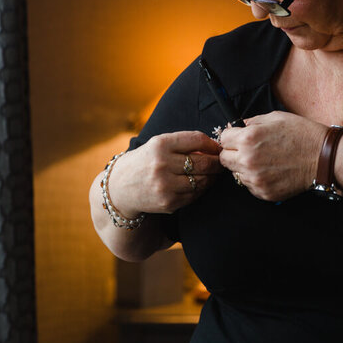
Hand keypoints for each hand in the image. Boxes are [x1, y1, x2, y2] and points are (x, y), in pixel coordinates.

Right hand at [106, 131, 222, 216]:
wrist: (120, 188)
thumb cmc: (144, 162)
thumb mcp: (158, 145)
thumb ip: (183, 144)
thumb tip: (214, 149)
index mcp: (160, 144)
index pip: (197, 140)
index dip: (213, 144)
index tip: (218, 148)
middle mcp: (162, 164)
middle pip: (203, 162)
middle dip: (217, 163)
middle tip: (222, 163)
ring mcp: (165, 185)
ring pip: (202, 181)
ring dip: (212, 177)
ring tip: (213, 174)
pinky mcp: (168, 202)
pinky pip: (195, 195)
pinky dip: (201, 189)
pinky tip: (200, 184)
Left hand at [218, 111, 327, 201]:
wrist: (324, 158)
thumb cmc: (301, 134)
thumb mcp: (274, 118)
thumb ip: (251, 122)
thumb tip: (235, 127)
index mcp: (248, 138)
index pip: (223, 139)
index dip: (232, 137)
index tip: (239, 138)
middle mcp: (248, 160)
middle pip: (224, 159)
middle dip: (233, 153)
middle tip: (249, 150)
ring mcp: (255, 179)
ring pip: (236, 173)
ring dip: (244, 167)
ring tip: (264, 160)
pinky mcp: (263, 192)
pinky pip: (249, 186)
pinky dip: (256, 179)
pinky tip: (271, 171)